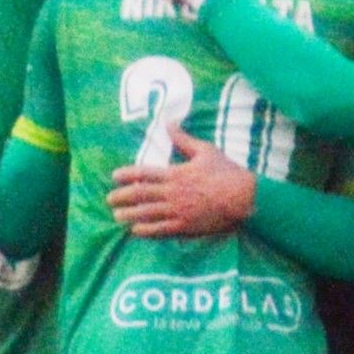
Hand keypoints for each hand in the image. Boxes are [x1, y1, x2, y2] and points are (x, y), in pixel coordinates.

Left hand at [108, 134, 264, 239]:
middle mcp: (173, 193)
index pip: (144, 173)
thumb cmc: (226, 172)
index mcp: (176, 173)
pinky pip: (161, 230)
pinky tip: (135, 231)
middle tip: (109, 199)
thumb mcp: (205, 151)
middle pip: (140, 195)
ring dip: (129, 215)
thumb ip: (183, 139)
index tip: (114, 176)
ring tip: (116, 216)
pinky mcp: (186, 227)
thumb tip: (169, 123)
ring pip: (146, 214)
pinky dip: (146, 230)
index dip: (127, 175)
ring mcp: (178, 211)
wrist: (244, 198)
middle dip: (122, 197)